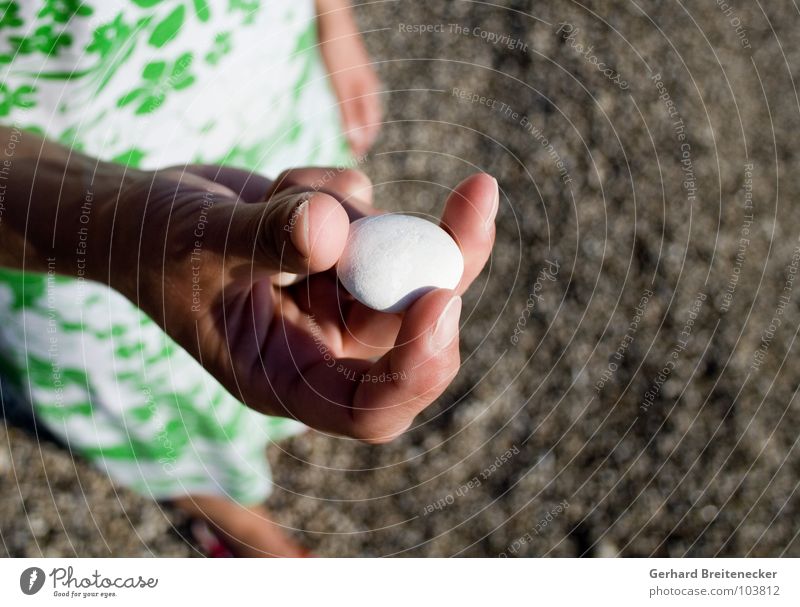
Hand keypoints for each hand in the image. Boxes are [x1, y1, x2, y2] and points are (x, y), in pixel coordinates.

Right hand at [103, 166, 496, 442]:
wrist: (144, 213)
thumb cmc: (153, 244)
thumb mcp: (196, 242)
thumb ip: (262, 237)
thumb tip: (333, 228)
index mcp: (288, 380)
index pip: (372, 407)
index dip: (417, 369)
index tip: (440, 301)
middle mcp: (326, 347)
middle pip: (418, 328)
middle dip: (447, 264)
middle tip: (476, 198)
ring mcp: (343, 298)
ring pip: (404, 260)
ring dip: (356, 211)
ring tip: (273, 193)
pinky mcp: (350, 253)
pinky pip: (377, 214)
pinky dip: (339, 186)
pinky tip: (278, 187)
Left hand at [317, 1, 381, 154]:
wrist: (333, 23)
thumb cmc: (336, 55)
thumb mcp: (341, 89)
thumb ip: (349, 115)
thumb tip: (356, 142)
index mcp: (369, 95)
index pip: (371, 128)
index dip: (363, 144)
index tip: (354, 159)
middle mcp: (369, 89)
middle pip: (370, 120)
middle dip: (362, 137)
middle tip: (350, 153)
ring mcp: (362, 80)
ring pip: (363, 110)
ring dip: (357, 125)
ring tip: (347, 137)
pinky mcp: (353, 74)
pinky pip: (355, 99)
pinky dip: (351, 112)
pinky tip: (342, 112)